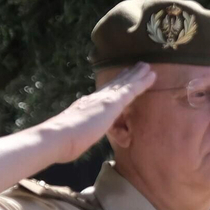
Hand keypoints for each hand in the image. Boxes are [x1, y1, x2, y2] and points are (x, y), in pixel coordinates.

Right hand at [38, 62, 157, 164]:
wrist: (57, 137)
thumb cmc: (61, 142)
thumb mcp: (72, 137)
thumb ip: (76, 136)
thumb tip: (72, 143)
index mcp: (85, 105)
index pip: (102, 94)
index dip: (112, 85)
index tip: (120, 76)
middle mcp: (95, 98)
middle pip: (114, 85)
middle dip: (126, 76)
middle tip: (136, 66)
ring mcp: (104, 99)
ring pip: (124, 83)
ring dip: (137, 74)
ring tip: (147, 66)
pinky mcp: (112, 103)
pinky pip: (132, 90)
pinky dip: (142, 82)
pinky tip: (152, 75)